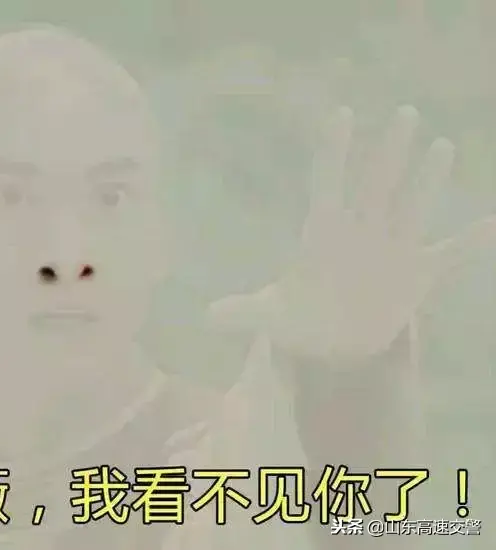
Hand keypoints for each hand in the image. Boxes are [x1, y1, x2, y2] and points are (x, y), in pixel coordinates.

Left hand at [208, 106, 495, 358]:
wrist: (335, 343)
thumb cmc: (300, 320)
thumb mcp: (270, 317)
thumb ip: (242, 313)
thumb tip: (205, 318)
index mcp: (322, 235)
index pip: (328, 183)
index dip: (334, 152)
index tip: (341, 114)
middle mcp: (359, 233)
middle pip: (375, 186)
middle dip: (388, 153)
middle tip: (404, 115)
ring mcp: (391, 250)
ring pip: (412, 208)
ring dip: (426, 181)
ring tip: (441, 147)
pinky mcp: (416, 275)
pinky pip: (449, 254)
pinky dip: (471, 241)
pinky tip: (493, 222)